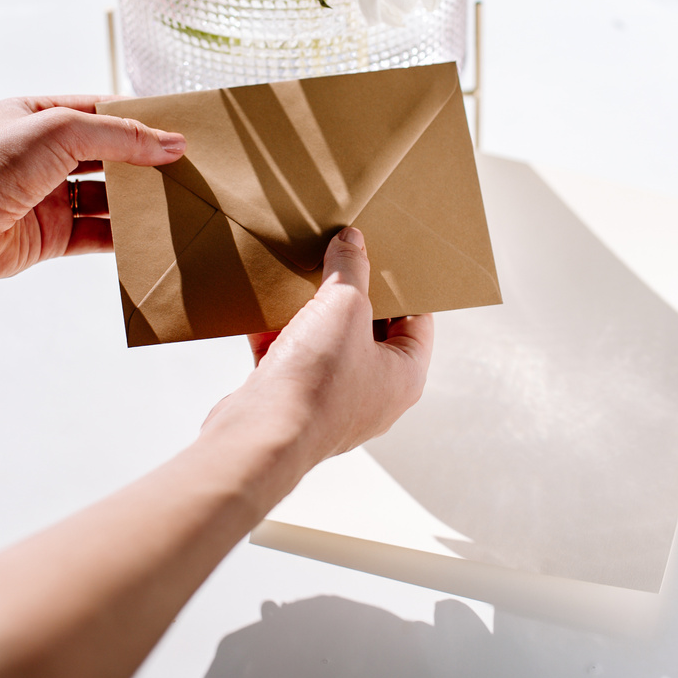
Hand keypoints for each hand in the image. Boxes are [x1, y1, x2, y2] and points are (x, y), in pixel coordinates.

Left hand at [0, 95, 185, 278]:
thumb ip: (119, 134)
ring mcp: (45, 196)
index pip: (99, 110)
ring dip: (138, 199)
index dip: (138, 119)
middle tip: (183, 167)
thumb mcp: (60, 131)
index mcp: (36, 116)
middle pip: (107, 154)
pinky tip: (147, 232)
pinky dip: (123, 236)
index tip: (177, 130)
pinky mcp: (48, 237)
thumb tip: (170, 142)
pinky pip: (96, 234)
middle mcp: (40, 155)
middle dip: (143, 161)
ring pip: (105, 196)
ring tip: (173, 200)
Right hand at [203, 227, 433, 472]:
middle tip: (341, 261)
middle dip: (350, 296)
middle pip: (369, 331)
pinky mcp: (292, 404)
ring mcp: (332, 402)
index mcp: (404, 377)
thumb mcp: (344, 305)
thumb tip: (352, 242)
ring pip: (326, 344)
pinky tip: (263, 310)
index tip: (383, 259)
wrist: (260, 435)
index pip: (417, 322)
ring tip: (301, 279)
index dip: (401, 288)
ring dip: (311, 313)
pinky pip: (291, 360)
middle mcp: (374, 395)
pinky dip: (277, 335)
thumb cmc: (318, 382)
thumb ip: (351, 268)